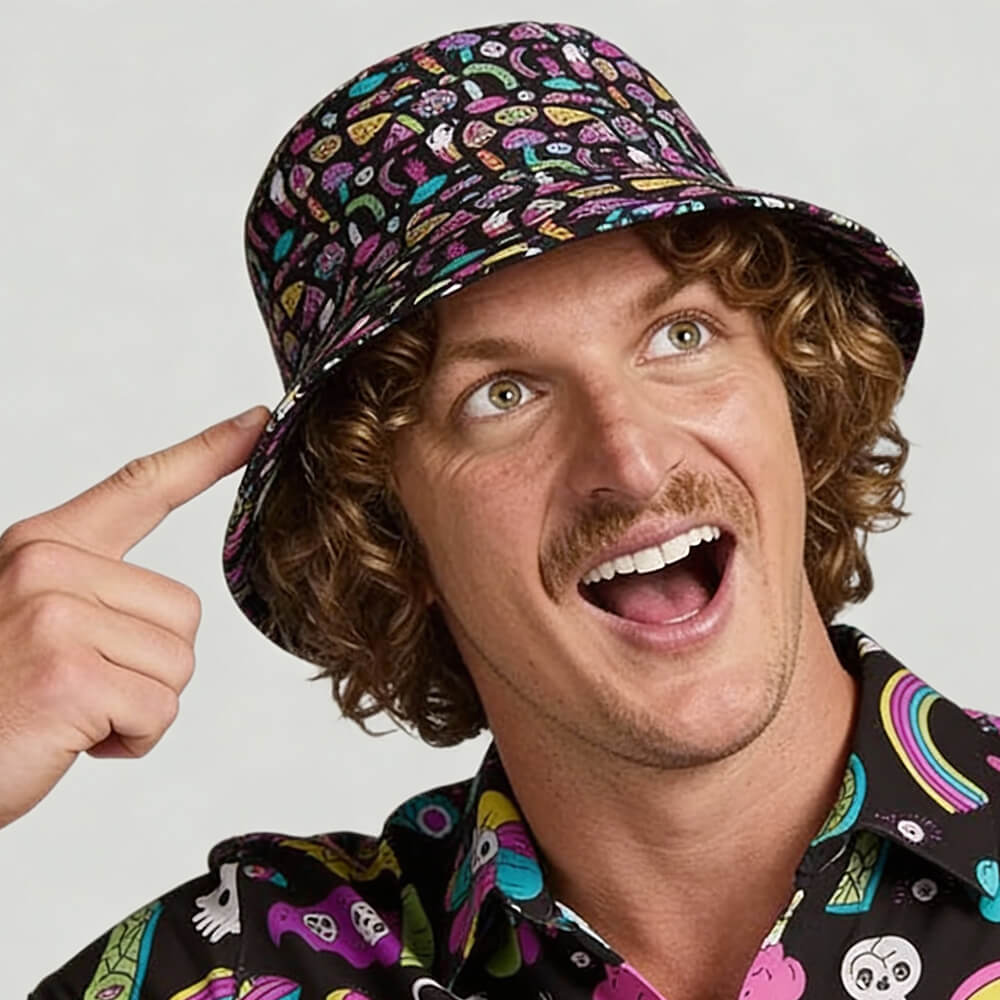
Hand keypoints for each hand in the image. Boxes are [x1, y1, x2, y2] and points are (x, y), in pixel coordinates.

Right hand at [0, 405, 269, 828]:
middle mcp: (48, 568)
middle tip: (76, 688)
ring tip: (69, 712)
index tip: (257, 423)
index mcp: (42, 546)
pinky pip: (160, 710)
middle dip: (148, 667)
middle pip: (184, 612)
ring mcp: (57, 617)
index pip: (141, 485)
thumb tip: (169, 613)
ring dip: (138, 705)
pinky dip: (130, 741)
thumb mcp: (28, 622)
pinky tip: (71, 741)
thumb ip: (93, 595)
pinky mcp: (70, 676)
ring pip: (178, 663)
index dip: (208, 452)